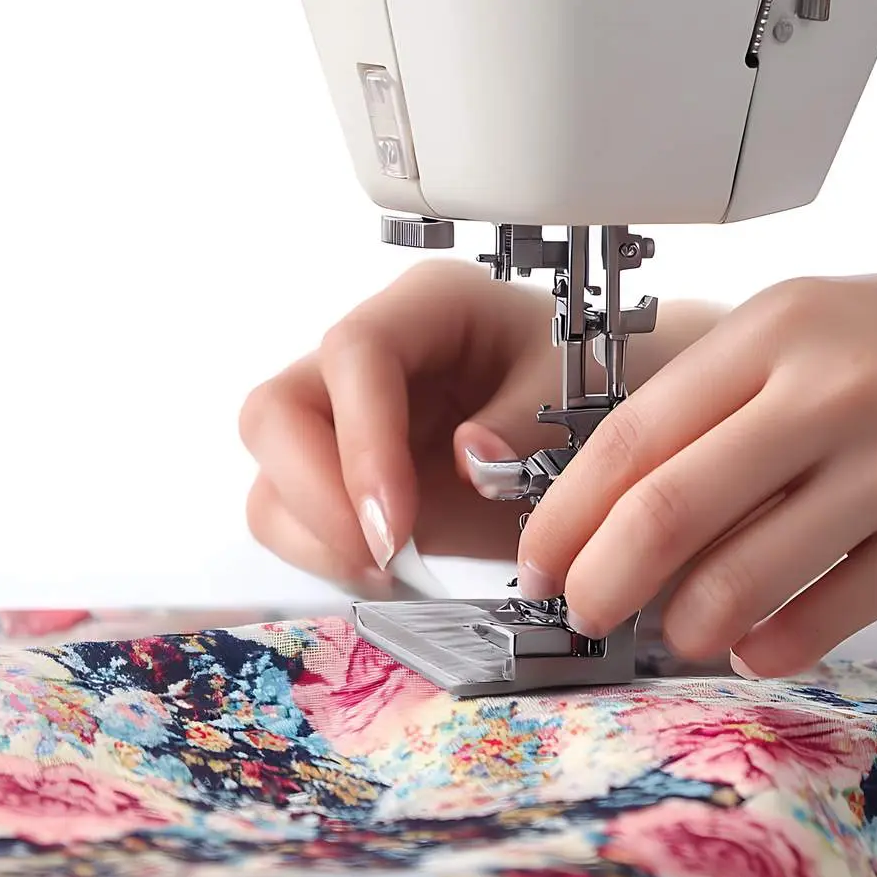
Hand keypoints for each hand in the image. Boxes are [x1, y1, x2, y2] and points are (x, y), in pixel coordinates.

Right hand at [239, 260, 721, 591]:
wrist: (604, 430)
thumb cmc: (590, 391)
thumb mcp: (582, 394)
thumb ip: (527, 423)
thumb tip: (466, 458)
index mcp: (430, 305)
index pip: (355, 352)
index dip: (363, 440)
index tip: (396, 523)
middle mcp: (369, 354)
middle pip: (277, 411)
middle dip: (318, 496)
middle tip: (387, 557)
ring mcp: (343, 416)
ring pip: (272, 473)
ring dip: (319, 536)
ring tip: (396, 571)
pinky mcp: (339, 474)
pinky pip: (290, 518)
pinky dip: (327, 555)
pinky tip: (391, 571)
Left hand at [516, 264, 876, 676]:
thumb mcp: (824, 322)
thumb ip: (726, 397)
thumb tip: (618, 502)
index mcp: (781, 323)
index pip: (634, 433)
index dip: (568, 511)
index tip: (538, 560)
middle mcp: (834, 387)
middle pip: (670, 510)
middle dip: (601, 581)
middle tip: (582, 613)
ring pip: (744, 578)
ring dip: (686, 625)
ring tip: (677, 631)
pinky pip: (829, 617)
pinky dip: (773, 647)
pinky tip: (758, 645)